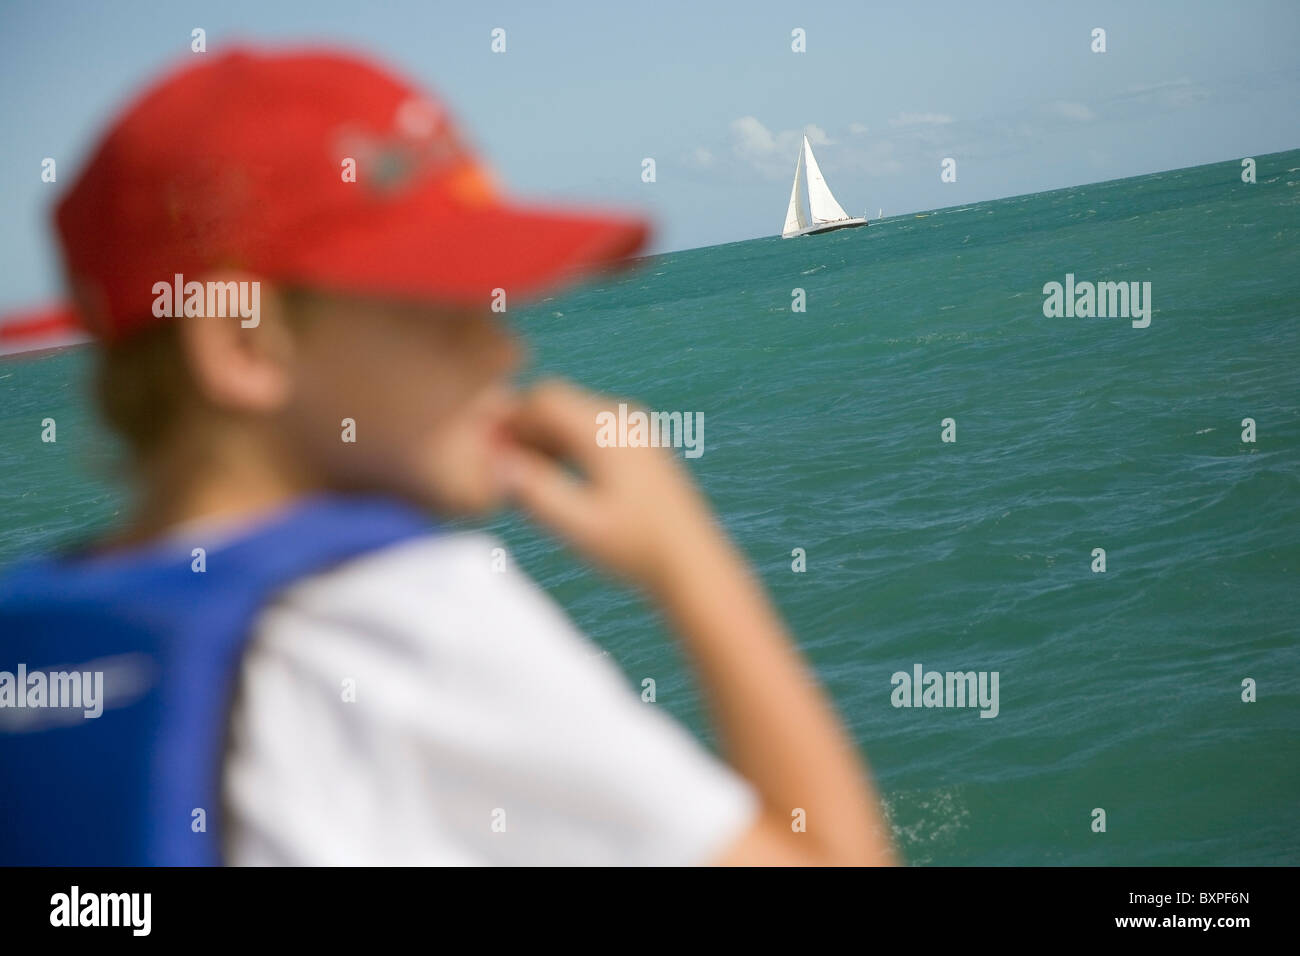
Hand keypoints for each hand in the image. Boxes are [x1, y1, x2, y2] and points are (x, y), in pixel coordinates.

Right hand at [499, 379, 729, 592]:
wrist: (692, 563)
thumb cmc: (637, 548)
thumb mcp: (579, 525)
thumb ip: (536, 493)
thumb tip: (496, 465)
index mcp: (607, 430)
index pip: (543, 399)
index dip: (509, 420)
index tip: (486, 451)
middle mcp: (623, 418)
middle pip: (557, 403)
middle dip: (524, 429)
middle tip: (497, 466)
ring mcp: (635, 429)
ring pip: (573, 416)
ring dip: (543, 439)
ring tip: (520, 478)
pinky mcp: (640, 445)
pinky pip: (591, 429)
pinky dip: (566, 446)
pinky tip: (553, 479)